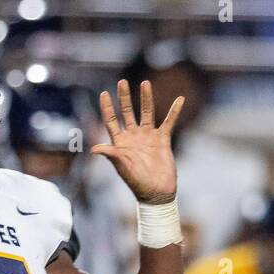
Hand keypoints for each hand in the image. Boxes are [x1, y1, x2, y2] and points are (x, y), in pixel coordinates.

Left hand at [92, 79, 183, 203]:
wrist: (156, 192)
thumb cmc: (137, 182)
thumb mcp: (122, 167)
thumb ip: (111, 155)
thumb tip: (94, 148)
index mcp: (120, 142)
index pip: (112, 121)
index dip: (107, 108)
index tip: (103, 93)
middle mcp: (133, 136)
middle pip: (127, 112)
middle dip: (124, 97)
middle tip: (122, 81)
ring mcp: (148, 137)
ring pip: (147, 113)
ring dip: (146, 98)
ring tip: (145, 83)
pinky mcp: (163, 140)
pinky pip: (169, 122)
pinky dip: (174, 111)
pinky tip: (180, 99)